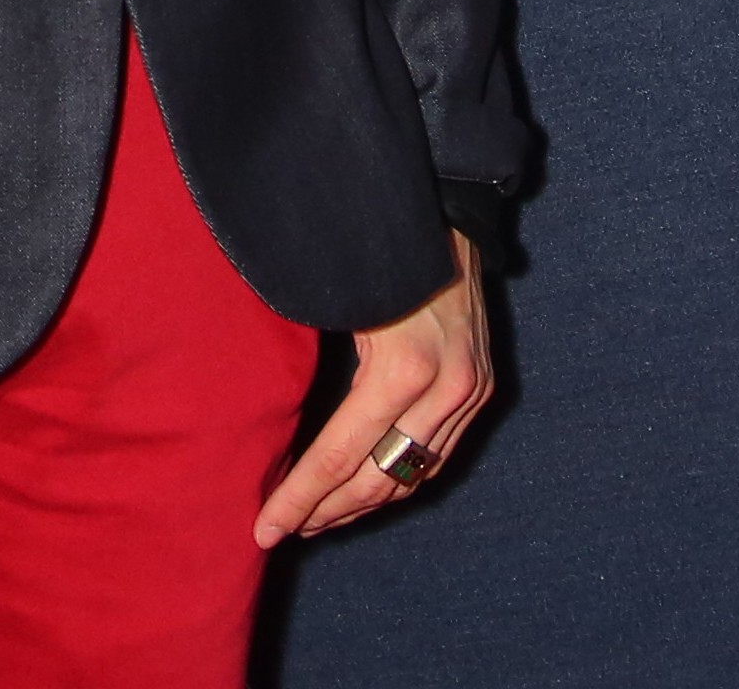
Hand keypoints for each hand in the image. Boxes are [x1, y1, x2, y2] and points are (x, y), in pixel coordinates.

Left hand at [257, 233, 493, 544]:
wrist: (450, 208)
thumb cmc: (377, 245)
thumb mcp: (336, 296)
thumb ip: (309, 358)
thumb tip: (257, 415)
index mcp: (403, 367)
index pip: (340, 455)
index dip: (299, 497)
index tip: (265, 528)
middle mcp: (446, 389)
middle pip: (379, 479)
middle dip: (326, 511)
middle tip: (281, 529)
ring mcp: (471, 392)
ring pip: (412, 476)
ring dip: (362, 503)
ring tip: (316, 518)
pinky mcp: (482, 389)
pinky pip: (437, 456)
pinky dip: (400, 479)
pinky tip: (364, 489)